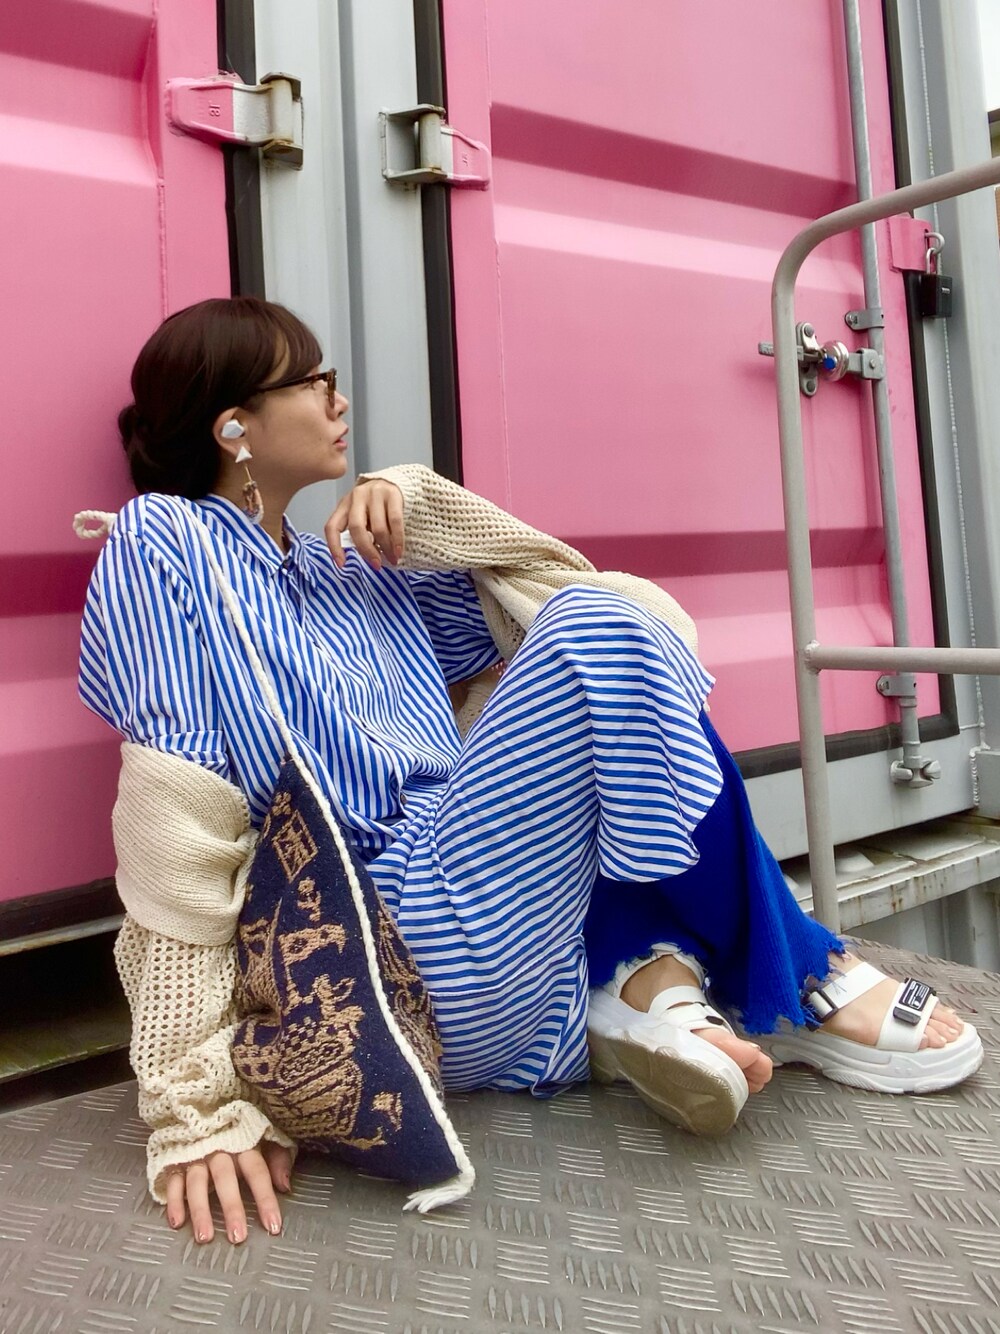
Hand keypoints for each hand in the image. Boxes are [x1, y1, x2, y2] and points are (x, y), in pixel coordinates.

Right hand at [164, 1142, 292, 1242]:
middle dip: (231, 1208)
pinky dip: (174, 1201)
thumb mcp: (265, 1139)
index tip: (273, 1226)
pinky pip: (173, 1181)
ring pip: (196, 1183)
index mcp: (244, 1143)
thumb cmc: (241, 1134)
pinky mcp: (175, 1161)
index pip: (257, 1172)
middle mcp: (219, 1149)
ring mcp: (195, 1155)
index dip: (265, 1199)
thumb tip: (285, 1186)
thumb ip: (277, 1159)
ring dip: (200, 1210)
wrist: (204, 1110)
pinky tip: (178, 1223)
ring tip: (205, 1237)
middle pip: (225, 1178)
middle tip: (238, 1236)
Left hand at [325, 480, 403, 570]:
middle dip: (367, 551)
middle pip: (356, 528)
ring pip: (377, 528)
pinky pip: (395, 522)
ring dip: (385, 548)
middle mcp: (356, 497)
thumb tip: (367, 556)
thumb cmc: (378, 505)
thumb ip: (360, 531)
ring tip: (392, 559)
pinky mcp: (392, 493)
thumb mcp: (363, 515)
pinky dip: (397, 540)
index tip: (342, 565)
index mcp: (344, 505)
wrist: (398, 481)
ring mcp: (374, 493)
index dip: (334, 547)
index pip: (332, 527)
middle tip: (376, 565)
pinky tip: (399, 550)